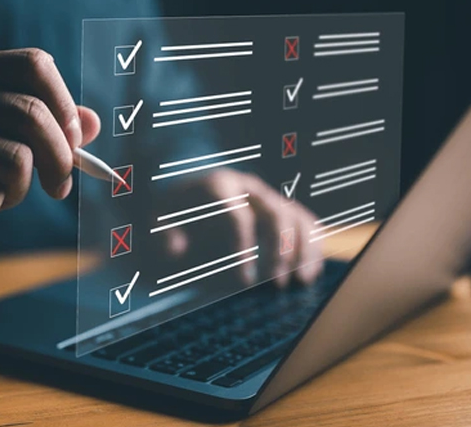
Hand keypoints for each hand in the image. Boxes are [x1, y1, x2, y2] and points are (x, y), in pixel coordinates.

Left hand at [163, 169, 323, 286]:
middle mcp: (249, 187)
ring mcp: (267, 195)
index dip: (243, 249)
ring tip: (302, 281)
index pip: (237, 216)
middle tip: (276, 284)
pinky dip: (313, 245)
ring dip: (304, 249)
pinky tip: (310, 272)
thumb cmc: (172, 211)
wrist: (186, 189)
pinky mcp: (280, 205)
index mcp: (218, 187)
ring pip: (297, 215)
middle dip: (280, 250)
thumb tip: (176, 249)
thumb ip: (163, 234)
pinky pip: (306, 220)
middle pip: (276, 213)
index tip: (244, 281)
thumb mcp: (157, 220)